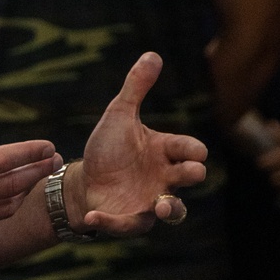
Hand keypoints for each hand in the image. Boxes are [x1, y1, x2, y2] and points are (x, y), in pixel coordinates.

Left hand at [63, 52, 206, 236]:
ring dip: (172, 209)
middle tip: (191, 173)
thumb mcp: (119, 114)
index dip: (192, 150)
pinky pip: (129, 225)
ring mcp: (151, 201)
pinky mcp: (131, 220)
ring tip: (163, 207)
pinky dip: (112, 223)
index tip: (194, 151)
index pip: (188, 148)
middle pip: (188, 178)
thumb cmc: (108, 148)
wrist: (85, 180)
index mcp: (165, 151)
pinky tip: (92, 217)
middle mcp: (165, 178)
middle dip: (191, 175)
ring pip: (173, 210)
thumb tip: (153, 54)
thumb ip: (136, 88)